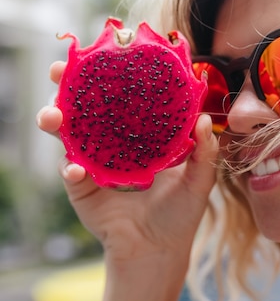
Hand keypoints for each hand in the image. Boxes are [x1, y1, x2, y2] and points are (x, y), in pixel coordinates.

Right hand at [36, 60, 218, 263]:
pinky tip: (77, 170)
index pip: (121, 96)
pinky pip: (72, 173)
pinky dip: (72, 170)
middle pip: (85, 105)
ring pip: (67, 133)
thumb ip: (205, 151)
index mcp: (138, 132)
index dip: (110, 74)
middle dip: (68, 85)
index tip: (103, 51)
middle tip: (60, 70)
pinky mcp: (82, 187)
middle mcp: (112, 140)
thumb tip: (204, 118)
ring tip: (53, 116)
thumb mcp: (199, 180)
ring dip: (55, 120)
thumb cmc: (180, 212)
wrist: (159, 249)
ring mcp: (93, 161)